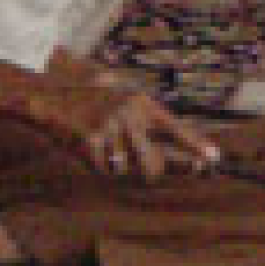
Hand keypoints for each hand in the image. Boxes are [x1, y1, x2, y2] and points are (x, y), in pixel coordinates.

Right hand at [41, 81, 219, 181]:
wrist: (50, 92)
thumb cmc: (90, 99)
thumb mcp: (122, 101)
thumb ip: (145, 124)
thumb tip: (168, 157)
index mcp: (141, 103)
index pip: (175, 129)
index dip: (195, 146)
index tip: (214, 159)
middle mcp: (130, 114)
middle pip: (153, 164)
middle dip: (151, 173)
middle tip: (146, 169)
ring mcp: (110, 127)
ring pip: (125, 169)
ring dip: (117, 167)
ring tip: (105, 147)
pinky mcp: (91, 140)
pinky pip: (102, 169)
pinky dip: (96, 165)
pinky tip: (87, 147)